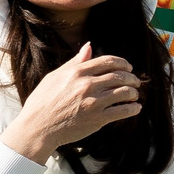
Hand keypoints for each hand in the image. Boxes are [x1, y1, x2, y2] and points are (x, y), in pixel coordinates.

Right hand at [2, 44, 141, 162]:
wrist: (37, 127)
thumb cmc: (43, 101)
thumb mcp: (55, 77)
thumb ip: (75, 62)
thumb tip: (89, 46)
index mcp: (77, 72)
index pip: (108, 61)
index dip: (122, 63)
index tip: (128, 67)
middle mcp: (87, 85)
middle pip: (119, 76)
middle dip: (131, 78)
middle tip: (135, 81)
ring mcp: (93, 102)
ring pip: (124, 92)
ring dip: (133, 92)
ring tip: (134, 94)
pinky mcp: (98, 119)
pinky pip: (122, 111)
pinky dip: (133, 108)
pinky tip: (135, 108)